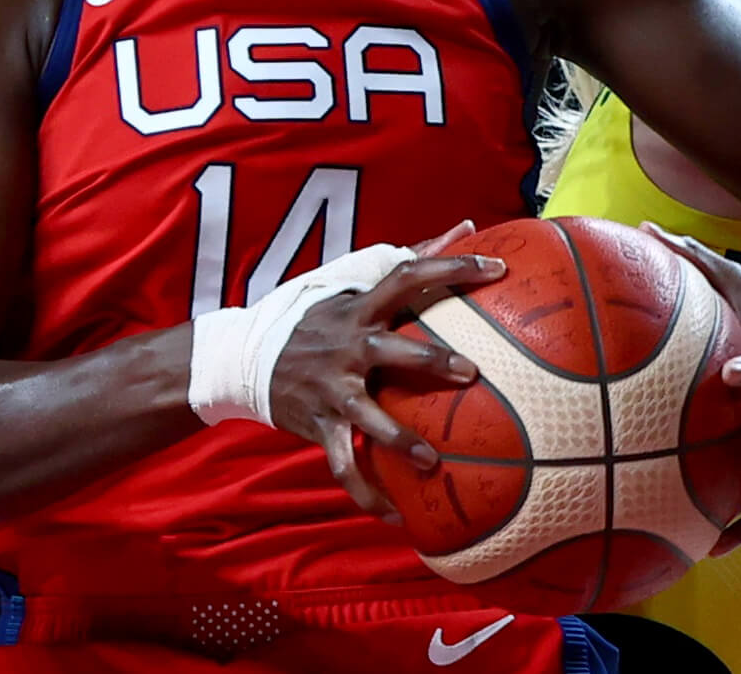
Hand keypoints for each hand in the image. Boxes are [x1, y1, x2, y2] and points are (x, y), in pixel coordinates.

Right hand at [267, 229, 503, 521]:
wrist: (243, 357)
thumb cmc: (314, 317)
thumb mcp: (350, 281)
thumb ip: (408, 256)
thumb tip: (467, 224)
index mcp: (360, 307)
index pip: (408, 275)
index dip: (451, 267)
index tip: (497, 269)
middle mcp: (347, 346)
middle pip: (393, 350)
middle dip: (431, 361)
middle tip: (471, 372)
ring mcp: (332, 389)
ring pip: (368, 417)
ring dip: (401, 439)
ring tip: (432, 460)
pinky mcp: (319, 425)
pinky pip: (345, 465)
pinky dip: (367, 493)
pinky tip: (397, 516)